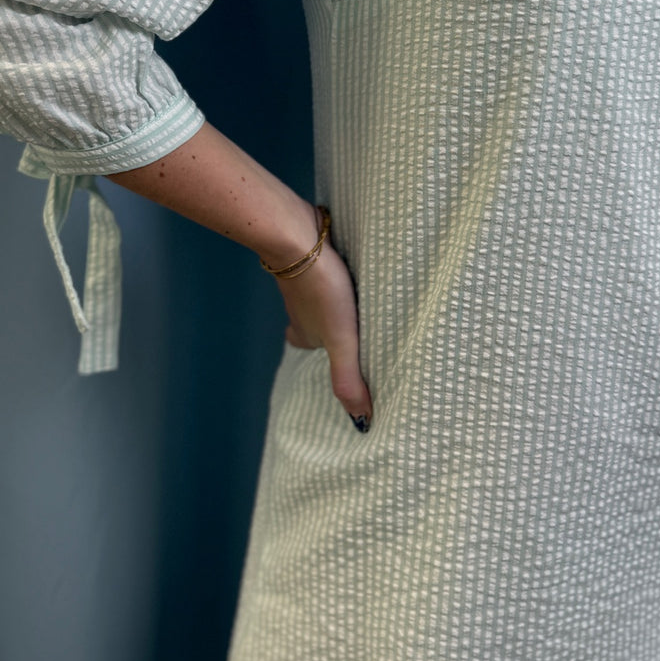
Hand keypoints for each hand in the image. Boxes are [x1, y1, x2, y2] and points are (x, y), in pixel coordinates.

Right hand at [273, 204, 372, 431]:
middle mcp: (298, 308)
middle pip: (310, 320)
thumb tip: (362, 423)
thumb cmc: (322, 290)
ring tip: (355, 296)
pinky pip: (320, 267)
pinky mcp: (310, 253)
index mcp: (302, 331)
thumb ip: (349, 378)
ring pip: (316, 293)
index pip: (305, 345)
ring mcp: (301, 278)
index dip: (318, 349)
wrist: (300, 237)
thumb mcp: (342, 340)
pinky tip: (349, 263)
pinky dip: (332, 270)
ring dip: (332, 296)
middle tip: (346, 323)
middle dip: (326, 323)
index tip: (336, 351)